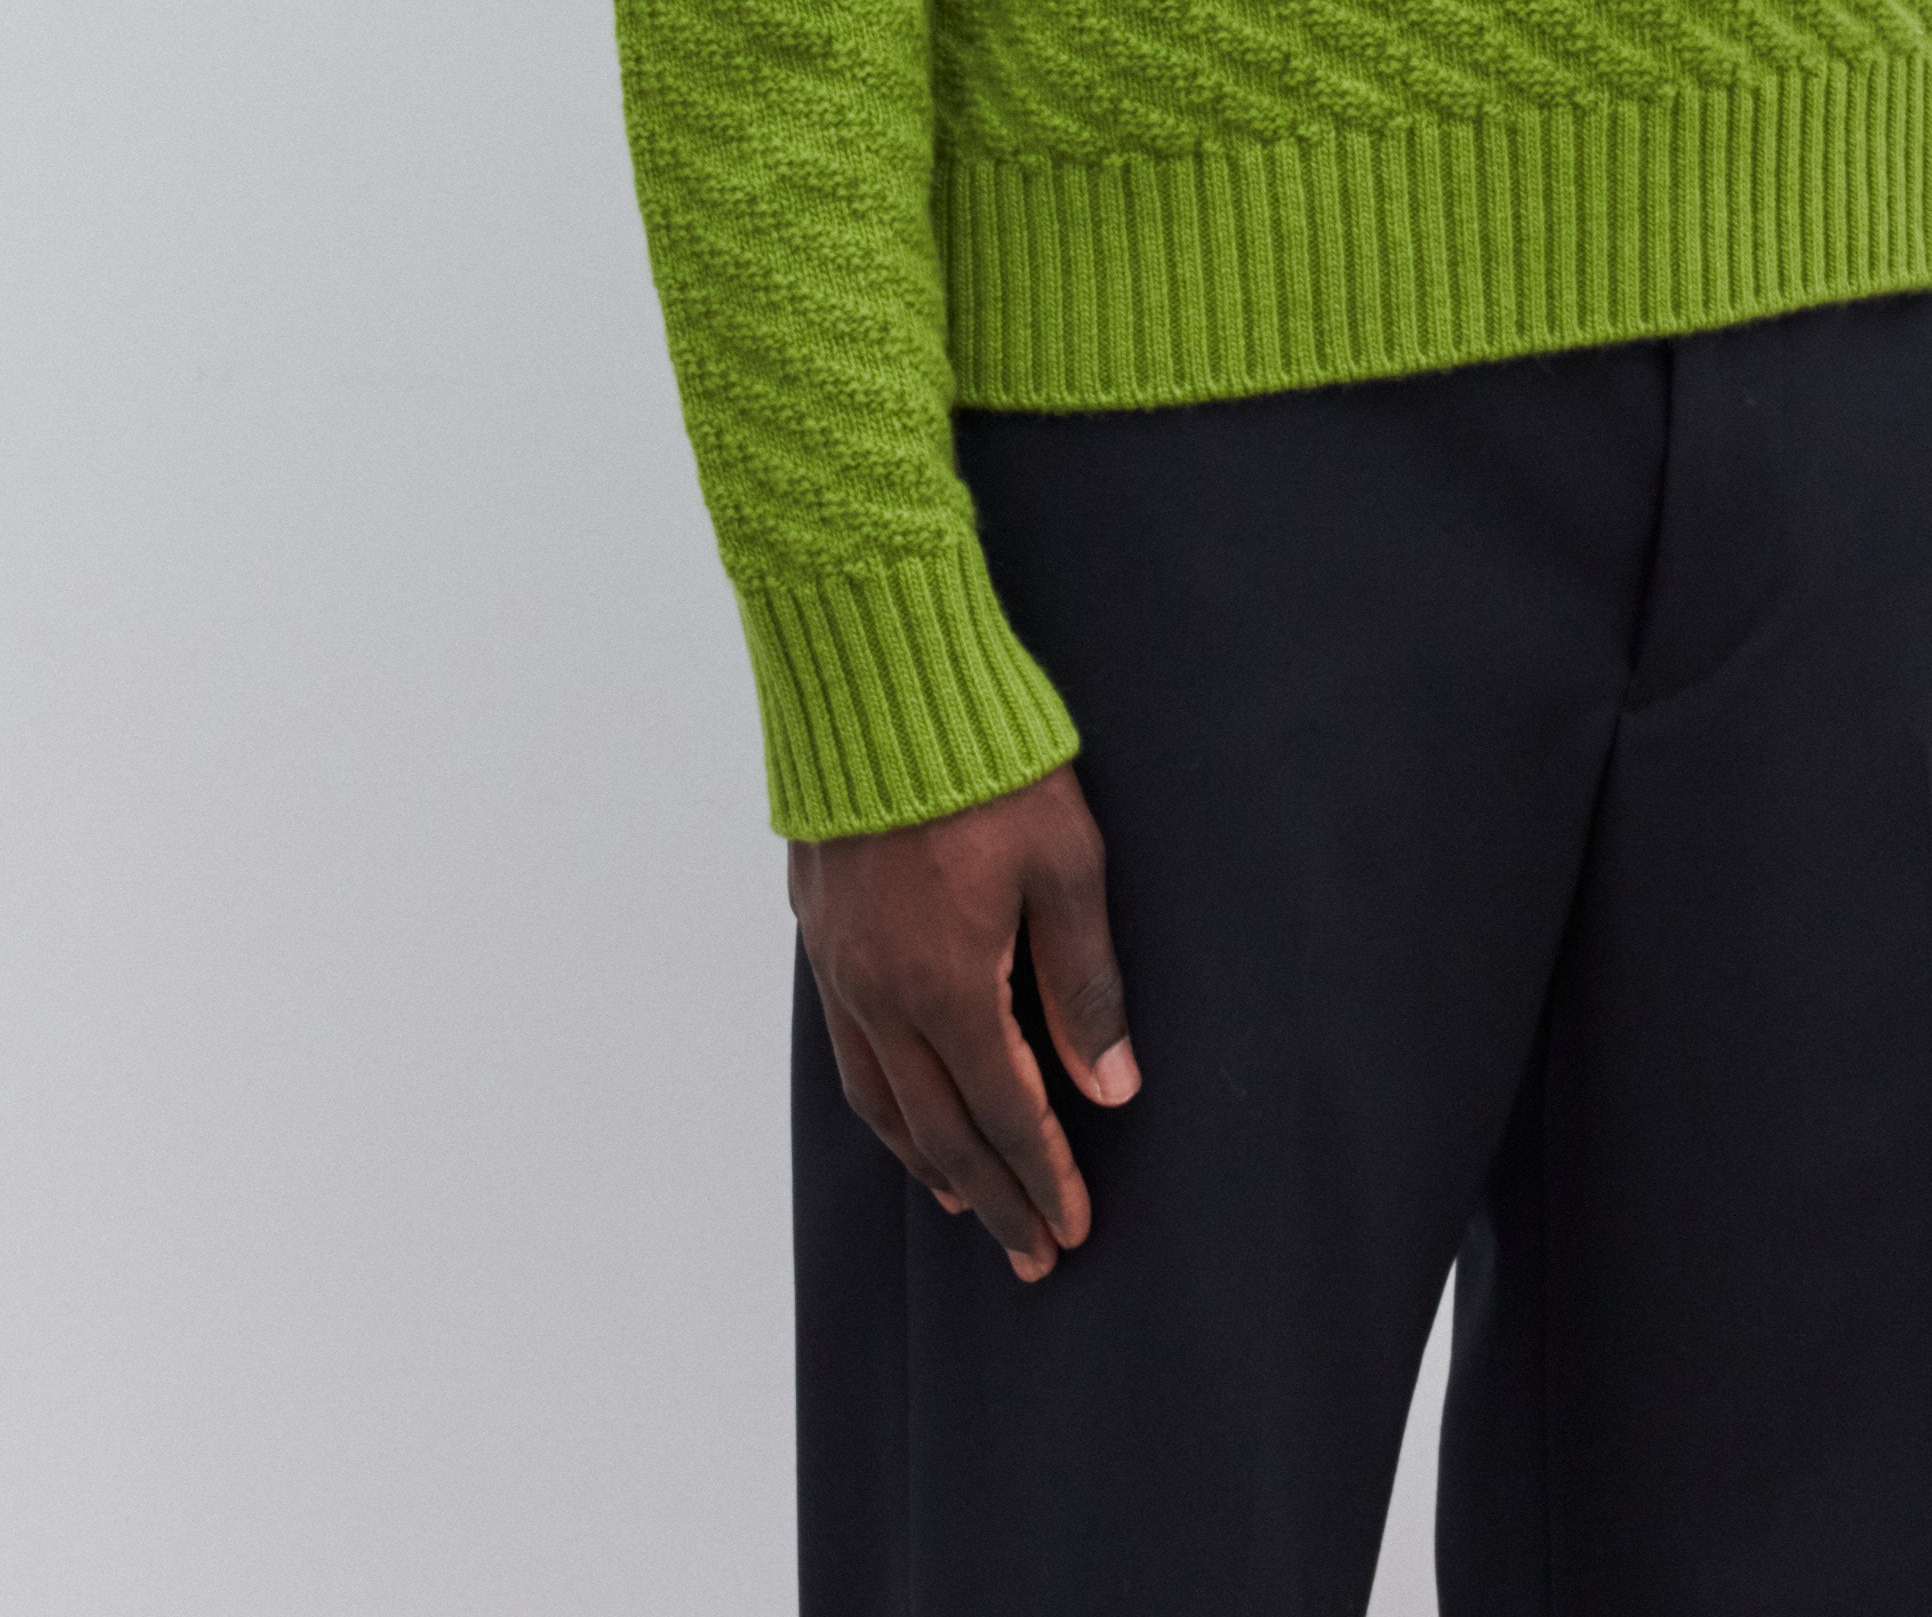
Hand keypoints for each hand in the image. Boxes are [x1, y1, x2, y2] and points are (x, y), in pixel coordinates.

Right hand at [788, 761, 1139, 1281]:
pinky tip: (899, 1107)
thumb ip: (1085, 983)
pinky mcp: (819, 931)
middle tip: (1031, 1253)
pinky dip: (880, 1102)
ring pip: (881, 1101)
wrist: (876, 679)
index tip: (1072, 1231)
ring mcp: (840, 967)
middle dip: (990, 1199)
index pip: (1006, 1114)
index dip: (1043, 1179)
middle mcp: (882, 995)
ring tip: (961, 1203)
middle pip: (940, 1130)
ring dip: (927, 1162)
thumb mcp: (1066, 865)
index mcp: (948, 987)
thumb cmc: (988, 763)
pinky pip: (847, 1050)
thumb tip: (1112, 1088)